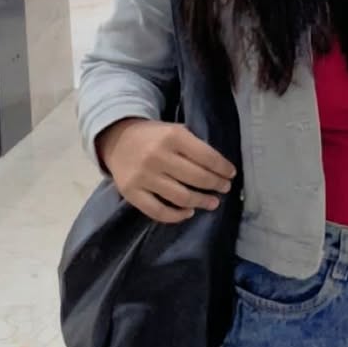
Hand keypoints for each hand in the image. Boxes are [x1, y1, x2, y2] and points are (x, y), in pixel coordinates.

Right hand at [97, 118, 235, 225]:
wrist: (116, 139)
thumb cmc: (153, 136)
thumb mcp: (175, 130)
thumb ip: (194, 146)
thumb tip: (220, 168)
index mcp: (172, 136)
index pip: (207, 157)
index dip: (223, 168)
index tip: (231, 174)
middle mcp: (158, 157)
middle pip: (197, 178)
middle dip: (216, 185)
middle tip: (224, 188)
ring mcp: (143, 177)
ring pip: (181, 197)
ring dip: (201, 202)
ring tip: (212, 203)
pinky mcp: (131, 193)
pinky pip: (158, 211)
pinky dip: (177, 216)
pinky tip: (189, 212)